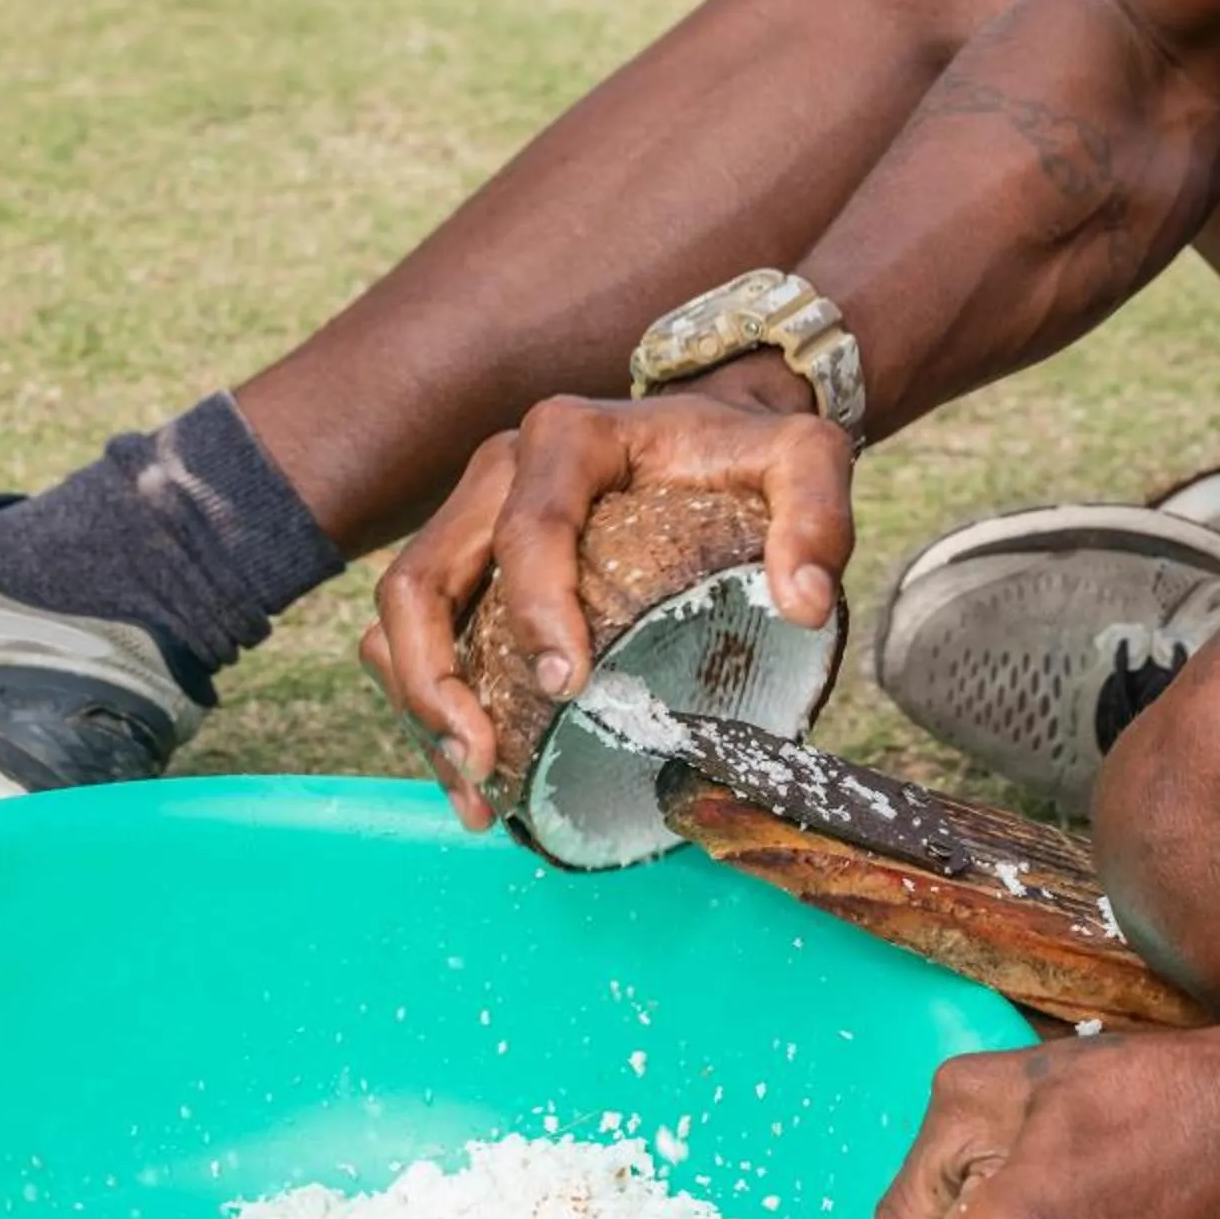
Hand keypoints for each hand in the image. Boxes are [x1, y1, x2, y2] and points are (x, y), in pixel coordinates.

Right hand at [360, 369, 853, 829]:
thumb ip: (817, 514)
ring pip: (402, 612)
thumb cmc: (749, 451)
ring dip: (418, 703)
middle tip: (486, 761)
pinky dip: (425, 703)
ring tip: (476, 785)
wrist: (713, 433)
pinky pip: (413, 633)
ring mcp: (472, 517)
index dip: (534, 609)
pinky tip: (474, 774)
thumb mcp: (805, 457)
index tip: (569, 685)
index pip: (527, 527)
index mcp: (568, 437)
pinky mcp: (467, 561)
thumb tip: (802, 603)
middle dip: (436, 678)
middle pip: (423, 575)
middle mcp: (499, 471)